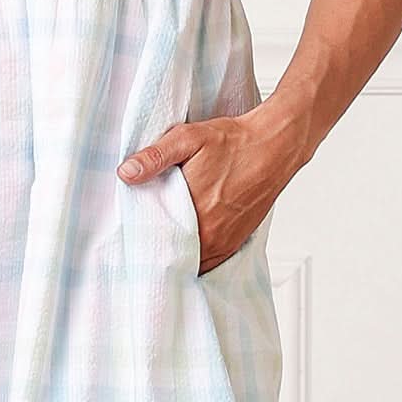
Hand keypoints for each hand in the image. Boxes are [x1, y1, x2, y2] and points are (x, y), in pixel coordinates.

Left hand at [116, 112, 277, 272]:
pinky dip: (197, 259)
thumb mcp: (188, 138)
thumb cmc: (234, 142)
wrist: (275, 146)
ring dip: (177, 257)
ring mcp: (225, 242)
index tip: (130, 237)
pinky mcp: (237, 241)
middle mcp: (211, 235)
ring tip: (161, 246)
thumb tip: (125, 173)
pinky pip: (210, 262)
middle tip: (141, 243)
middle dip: (157, 251)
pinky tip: (186, 249)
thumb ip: (155, 157)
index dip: (141, 241)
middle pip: (173, 256)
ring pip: (192, 262)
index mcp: (193, 213)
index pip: (157, 242)